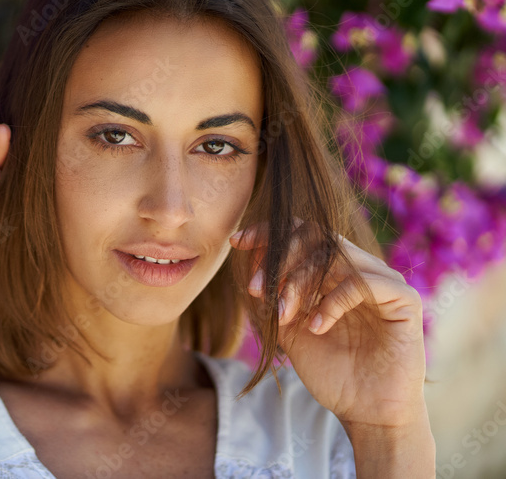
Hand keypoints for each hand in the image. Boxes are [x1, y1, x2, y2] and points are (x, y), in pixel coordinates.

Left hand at [230, 219, 427, 430]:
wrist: (365, 412)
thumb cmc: (330, 371)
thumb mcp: (289, 328)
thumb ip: (274, 294)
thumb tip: (251, 259)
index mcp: (335, 272)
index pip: (304, 232)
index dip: (270, 232)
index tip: (238, 242)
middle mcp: (360, 269)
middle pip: (317, 237)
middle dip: (279, 259)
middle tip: (256, 288)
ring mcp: (385, 281)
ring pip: (335, 256)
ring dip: (299, 282)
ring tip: (283, 315)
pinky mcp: (405, 300)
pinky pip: (363, 283)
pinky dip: (332, 302)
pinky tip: (316, 327)